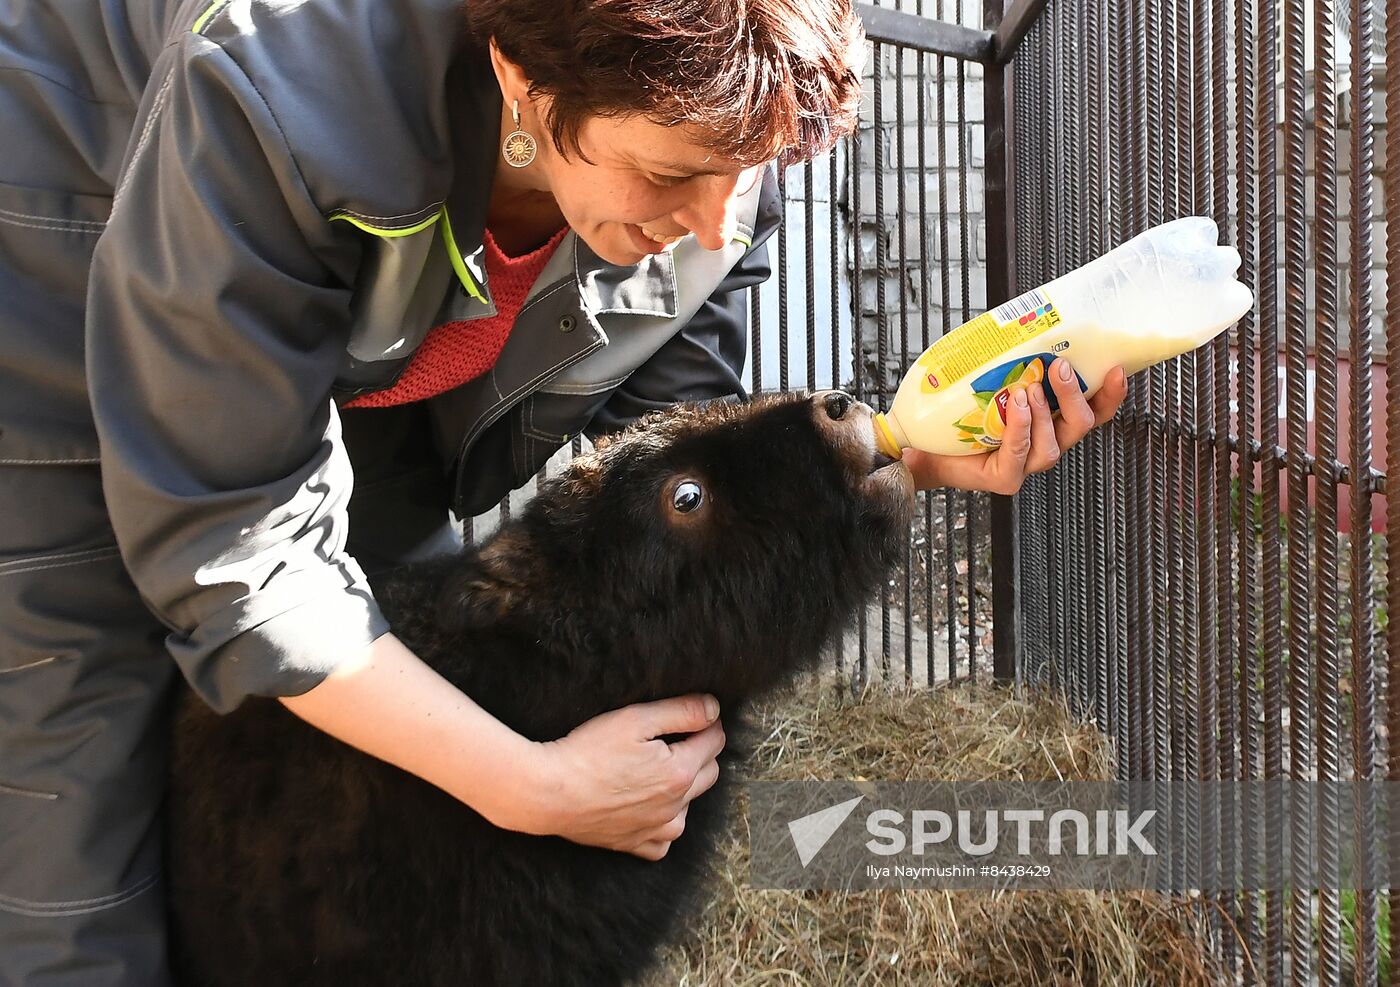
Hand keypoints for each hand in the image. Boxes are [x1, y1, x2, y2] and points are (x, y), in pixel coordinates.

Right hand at [516, 694, 725, 860]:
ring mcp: (655, 830)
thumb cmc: (588, 752)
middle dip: (701, 752)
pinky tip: (648, 808)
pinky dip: (663, 825)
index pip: (714, 741)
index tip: (693, 714)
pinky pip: (663, 841)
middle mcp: (675, 806)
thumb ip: (681, 711)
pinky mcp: (634, 845)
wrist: (549, 793)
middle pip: (709, 773)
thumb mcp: (636, 719)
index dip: (706, 722)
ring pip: (689, 808)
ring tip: (658, 771)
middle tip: (675, 738)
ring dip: (685, 789)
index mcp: (680, 773)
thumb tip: (714, 709)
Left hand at [903, 359, 1127, 494]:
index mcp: (1051, 420)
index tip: (1116, 369)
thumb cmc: (960, 409)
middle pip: (1080, 425)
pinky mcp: (1004, 478)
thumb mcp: (993, 377)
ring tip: (1027, 389)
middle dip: (1074, 395)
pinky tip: (1015, 409)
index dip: (1109, 394)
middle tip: (1060, 368)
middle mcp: (1045, 442)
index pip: (1093, 410)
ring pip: (1053, 445)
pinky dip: (1020, 429)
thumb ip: (1014, 356)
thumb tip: (1023, 316)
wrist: (924, 442)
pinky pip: (1020, 455)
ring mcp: (1026, 464)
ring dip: (1044, 414)